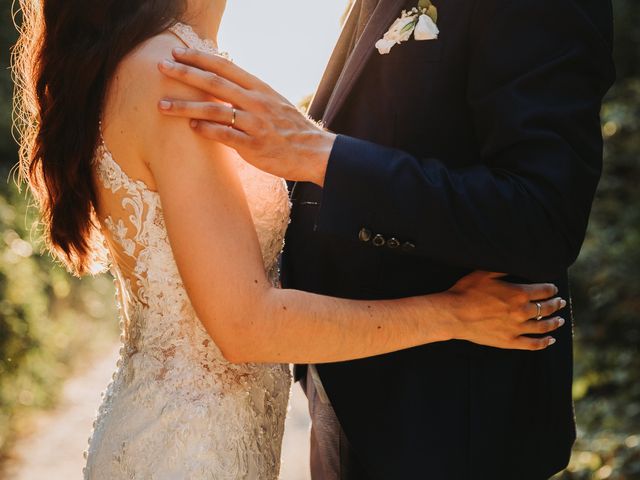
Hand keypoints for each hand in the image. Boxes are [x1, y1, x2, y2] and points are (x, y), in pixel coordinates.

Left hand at [157, 48, 335, 185]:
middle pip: (214, 83)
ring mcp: (255, 124)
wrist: (315, 152)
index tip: (178, 53)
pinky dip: (206, 130)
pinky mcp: (254, 147)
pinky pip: (224, 136)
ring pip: (214, 110)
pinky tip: (191, 127)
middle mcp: (256, 102)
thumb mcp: (274, 102)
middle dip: (185, 74)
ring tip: (162, 105)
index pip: (225, 67)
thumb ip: (250, 93)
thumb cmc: (292, 128)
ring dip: (185, 107)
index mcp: (260, 88)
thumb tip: (225, 84)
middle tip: (162, 67)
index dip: (200, 58)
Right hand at [442, 271, 565, 350]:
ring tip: (560, 320)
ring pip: (544, 326)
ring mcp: (517, 329)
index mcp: (519, 294)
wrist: (453, 314)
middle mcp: (522, 312)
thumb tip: (517, 262)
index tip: (553, 289)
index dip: (551, 289)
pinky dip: (544, 342)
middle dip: (556, 304)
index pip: (544, 291)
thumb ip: (503, 269)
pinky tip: (550, 340)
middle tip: (560, 302)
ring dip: (555, 322)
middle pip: (547, 308)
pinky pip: (533, 344)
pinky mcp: (509, 341)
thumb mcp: (484, 273)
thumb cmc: (466, 291)